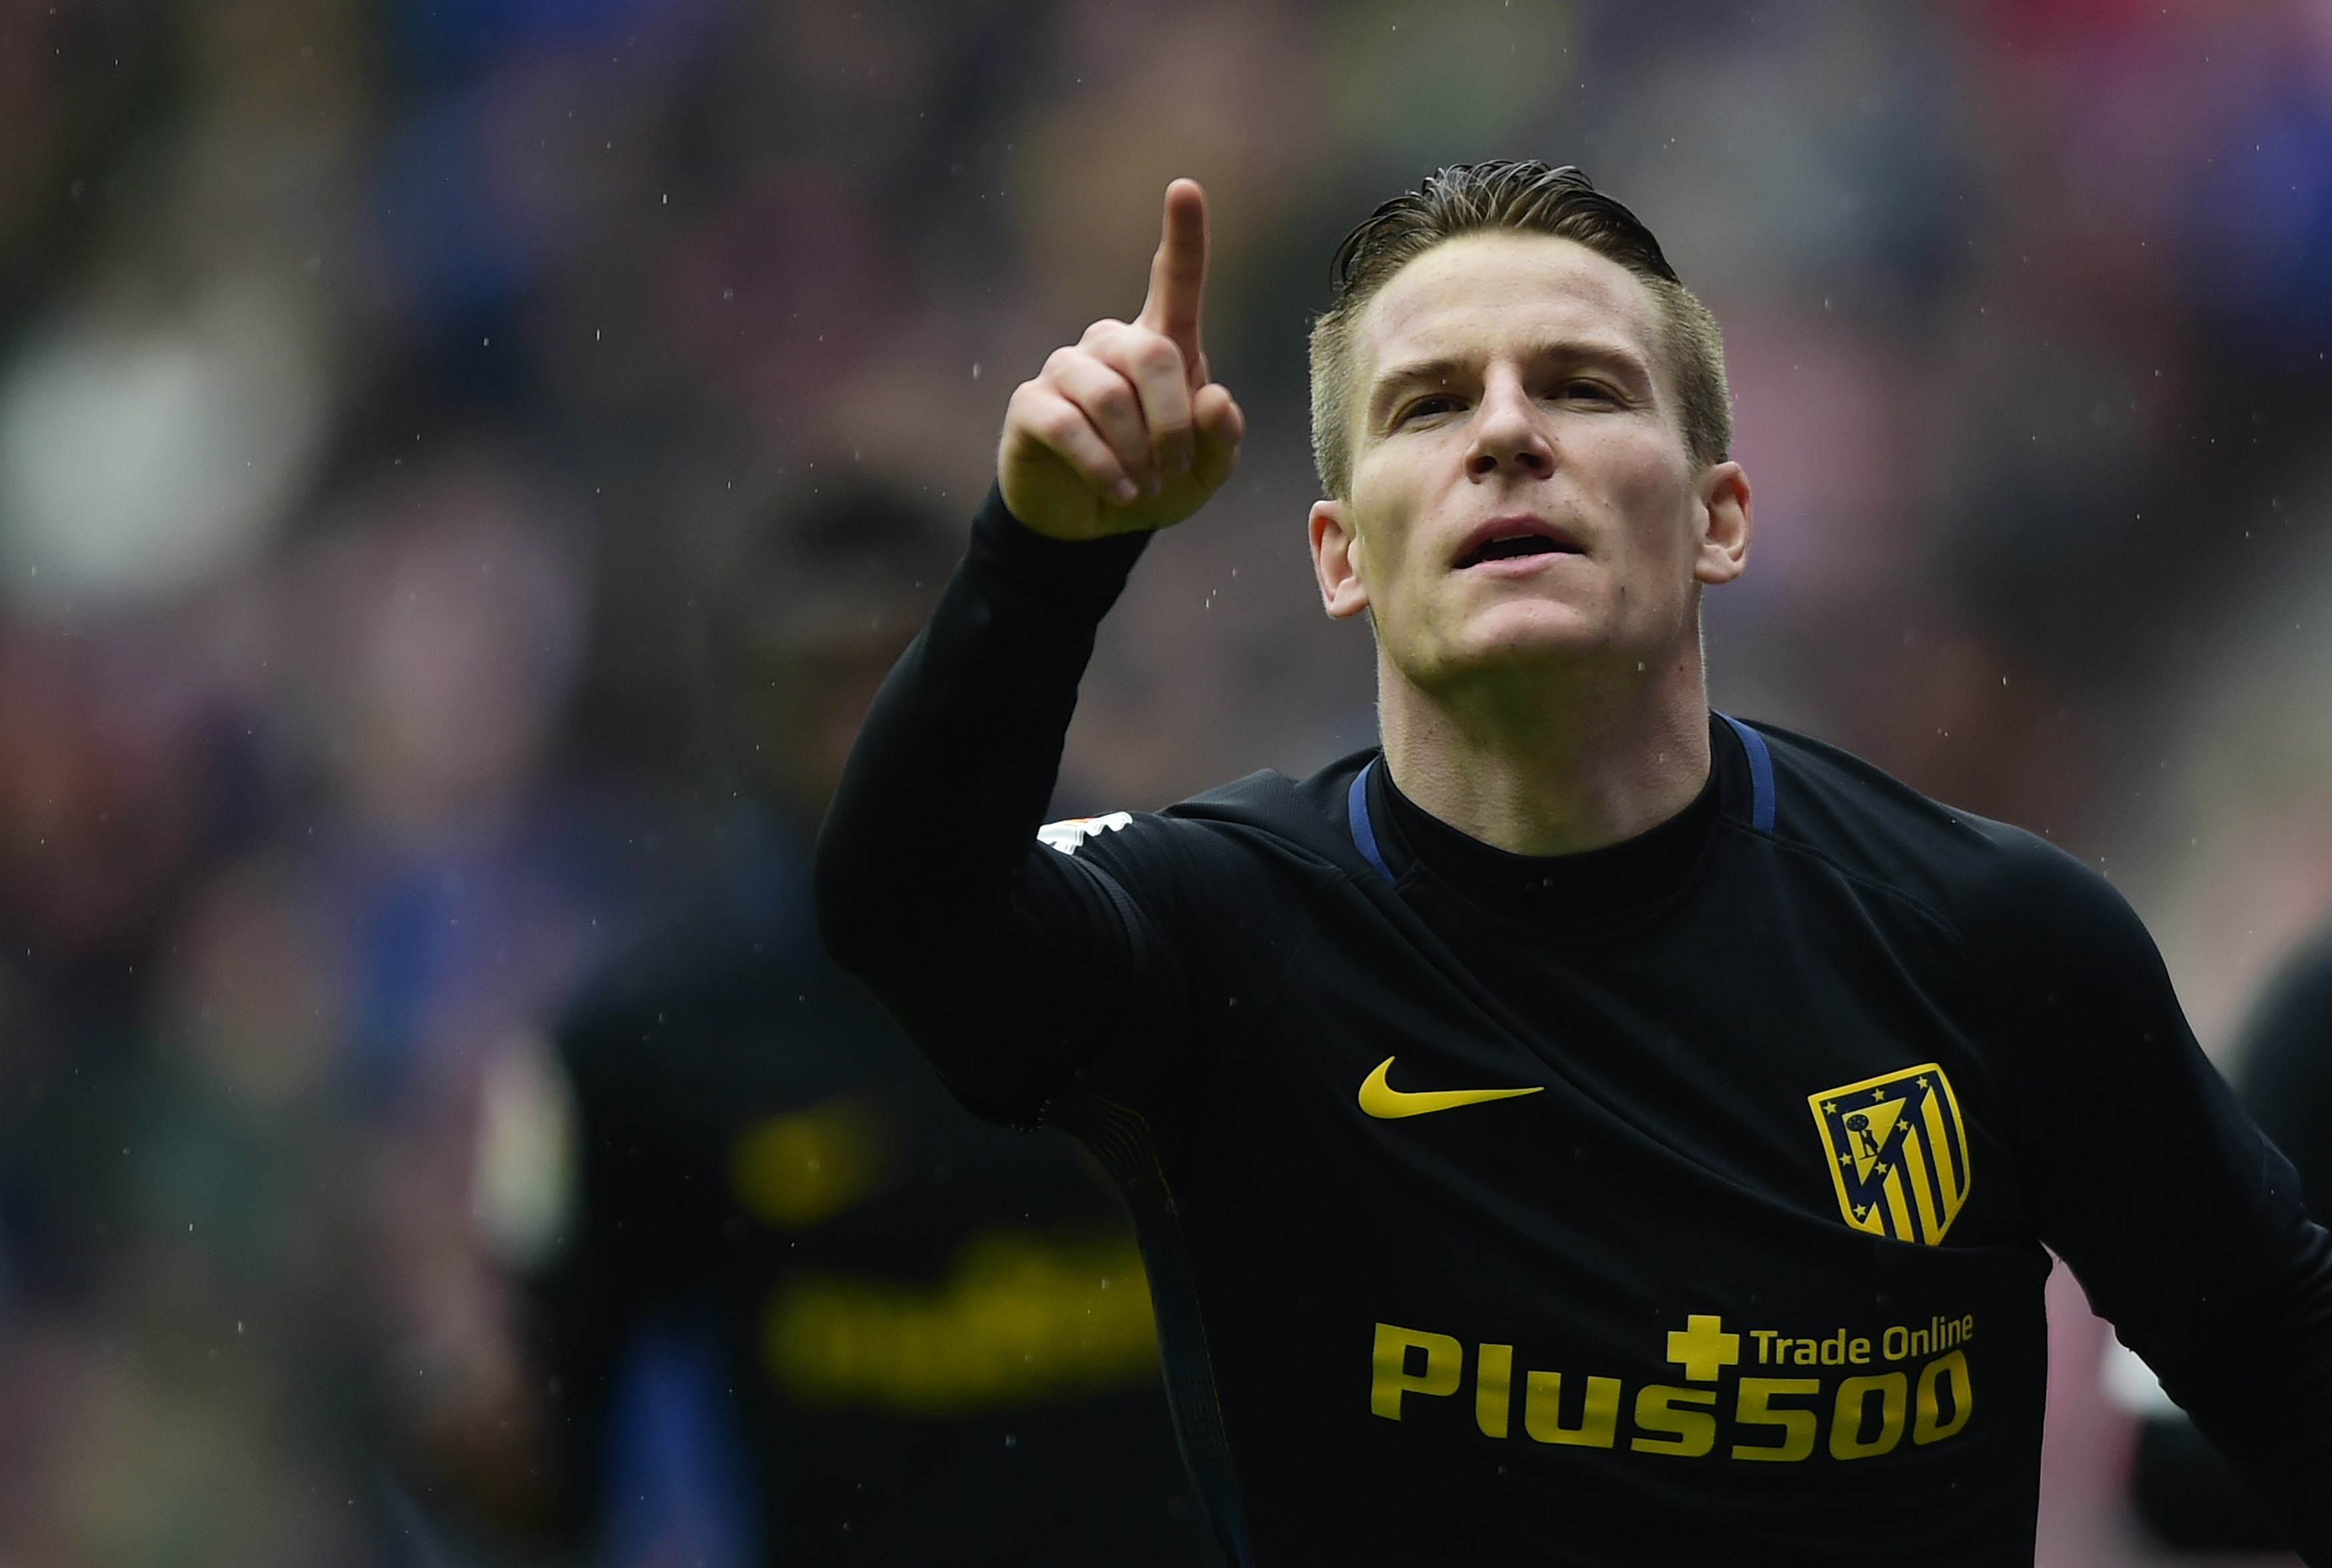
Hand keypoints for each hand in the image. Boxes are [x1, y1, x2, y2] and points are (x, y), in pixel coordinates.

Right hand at [999, 179, 1245, 539]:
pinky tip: (1120, 490)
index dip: (1183, 236)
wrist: (1089, 524)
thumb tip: (1213, 397)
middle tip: (1174, 468)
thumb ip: (1220, 438)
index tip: (1185, 187)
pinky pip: (1071, 426)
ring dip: (1139, 451)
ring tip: (1145, 485)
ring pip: (1112, 396)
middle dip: (1174, 421)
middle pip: (1153, 355)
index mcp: (1161, 345)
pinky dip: (1104, 466)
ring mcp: (1067, 370)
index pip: (1175, 281)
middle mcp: (1111, 345)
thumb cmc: (1153, 482)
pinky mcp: (1032, 405)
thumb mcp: (1203, 473)